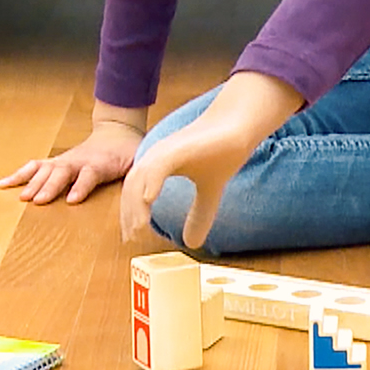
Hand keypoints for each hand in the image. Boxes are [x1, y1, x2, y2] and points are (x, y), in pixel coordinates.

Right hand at [0, 105, 146, 204]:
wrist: (117, 133)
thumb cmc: (128, 154)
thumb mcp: (140, 163)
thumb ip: (141, 177)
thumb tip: (147, 194)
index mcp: (100, 164)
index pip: (90, 175)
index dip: (81, 186)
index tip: (72, 200)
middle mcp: (79, 161)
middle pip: (63, 173)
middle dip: (50, 187)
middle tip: (38, 201)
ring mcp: (65, 161)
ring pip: (46, 170)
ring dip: (32, 183)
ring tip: (21, 197)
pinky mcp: (55, 162)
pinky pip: (34, 167)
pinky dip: (18, 175)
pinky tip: (2, 184)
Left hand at [120, 71, 301, 247]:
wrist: (240, 125)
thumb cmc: (223, 153)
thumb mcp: (210, 193)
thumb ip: (199, 216)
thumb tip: (192, 244)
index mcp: (160, 165)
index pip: (136, 191)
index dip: (131, 213)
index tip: (132, 236)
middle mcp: (157, 156)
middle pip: (131, 186)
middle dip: (129, 212)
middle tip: (131, 236)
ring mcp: (166, 151)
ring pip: (139, 178)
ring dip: (136, 203)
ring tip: (139, 227)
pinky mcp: (178, 147)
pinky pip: (157, 166)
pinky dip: (150, 182)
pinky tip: (149, 200)